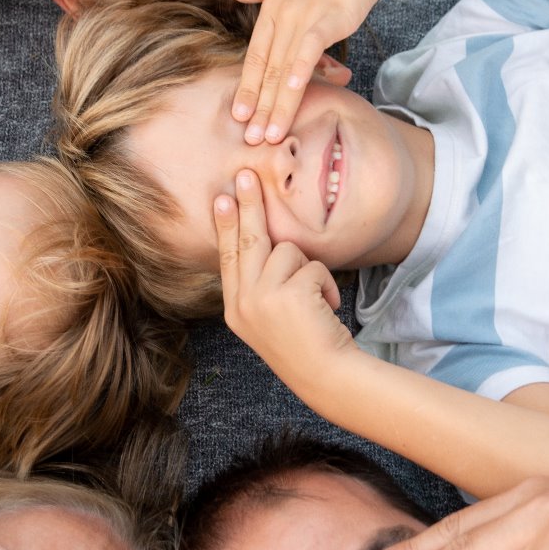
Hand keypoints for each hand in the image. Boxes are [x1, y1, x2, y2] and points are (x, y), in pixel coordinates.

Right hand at [215, 169, 351, 394]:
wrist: (325, 375)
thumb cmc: (305, 344)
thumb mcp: (270, 316)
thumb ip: (261, 285)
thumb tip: (266, 242)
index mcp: (234, 308)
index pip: (228, 257)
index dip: (225, 225)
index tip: (221, 198)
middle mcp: (242, 302)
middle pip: (247, 240)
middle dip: (249, 204)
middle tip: (248, 174)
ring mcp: (262, 299)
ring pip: (288, 251)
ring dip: (310, 270)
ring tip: (317, 299)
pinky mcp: (288, 295)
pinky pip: (312, 266)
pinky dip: (326, 283)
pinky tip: (327, 306)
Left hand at [227, 0, 404, 143]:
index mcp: (271, 10)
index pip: (255, 58)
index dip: (247, 89)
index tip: (240, 118)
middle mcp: (280, 15)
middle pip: (266, 70)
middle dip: (259, 108)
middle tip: (251, 140)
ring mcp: (302, 17)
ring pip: (284, 69)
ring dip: (277, 105)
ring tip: (271, 134)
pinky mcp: (326, 18)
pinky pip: (308, 51)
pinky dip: (300, 74)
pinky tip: (292, 95)